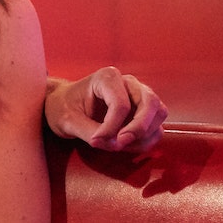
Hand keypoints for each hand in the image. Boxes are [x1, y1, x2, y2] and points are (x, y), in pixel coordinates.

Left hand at [43, 67, 167, 151]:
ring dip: (144, 135)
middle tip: (119, 144)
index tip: (96, 141)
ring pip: (159, 114)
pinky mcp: (144, 112)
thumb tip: (115, 145)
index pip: (120, 104)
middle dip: (138, 128)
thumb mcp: (67, 120)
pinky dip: (146, 140)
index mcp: (106, 77)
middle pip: (150, 104)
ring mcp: (139, 95)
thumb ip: (90, 132)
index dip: (111, 127)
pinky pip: (156, 127)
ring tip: (119, 145)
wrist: (63, 106)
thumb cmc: (63, 108)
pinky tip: (125, 146)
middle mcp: (128, 82)